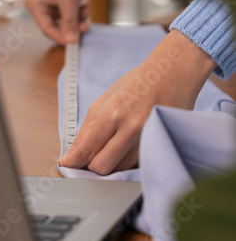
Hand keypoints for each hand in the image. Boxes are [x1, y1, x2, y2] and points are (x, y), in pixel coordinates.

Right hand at [24, 0, 111, 43]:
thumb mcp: (70, 1)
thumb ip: (69, 22)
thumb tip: (70, 41)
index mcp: (34, 4)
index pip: (46, 28)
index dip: (60, 37)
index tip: (73, 42)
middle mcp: (39, 4)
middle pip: (54, 26)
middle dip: (70, 27)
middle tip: (84, 29)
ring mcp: (49, 2)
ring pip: (63, 21)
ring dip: (76, 20)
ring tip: (86, 14)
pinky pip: (67, 13)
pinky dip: (77, 13)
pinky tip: (84, 8)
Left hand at [58, 30, 216, 174]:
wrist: (173, 72)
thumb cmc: (138, 83)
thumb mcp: (105, 99)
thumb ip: (89, 127)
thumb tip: (75, 151)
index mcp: (111, 114)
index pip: (86, 149)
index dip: (73, 161)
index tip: (67, 164)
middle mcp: (129, 128)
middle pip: (102, 166)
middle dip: (91, 166)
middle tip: (88, 159)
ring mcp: (147, 137)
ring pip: (120, 168)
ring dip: (111, 163)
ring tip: (110, 149)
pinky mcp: (160, 142)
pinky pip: (138, 163)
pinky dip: (128, 160)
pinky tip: (126, 149)